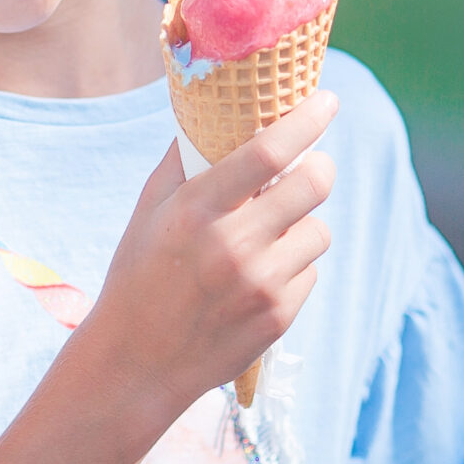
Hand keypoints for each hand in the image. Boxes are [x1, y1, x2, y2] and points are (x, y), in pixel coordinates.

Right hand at [78, 90, 338, 419]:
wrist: (136, 362)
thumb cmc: (138, 276)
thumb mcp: (147, 212)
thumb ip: (182, 163)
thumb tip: (214, 114)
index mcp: (196, 209)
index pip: (268, 152)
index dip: (306, 120)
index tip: (327, 101)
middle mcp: (233, 245)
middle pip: (314, 185)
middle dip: (321, 168)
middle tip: (313, 167)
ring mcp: (260, 284)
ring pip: (318, 232)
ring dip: (302, 227)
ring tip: (268, 239)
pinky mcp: (279, 317)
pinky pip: (310, 274)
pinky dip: (292, 269)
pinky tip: (257, 281)